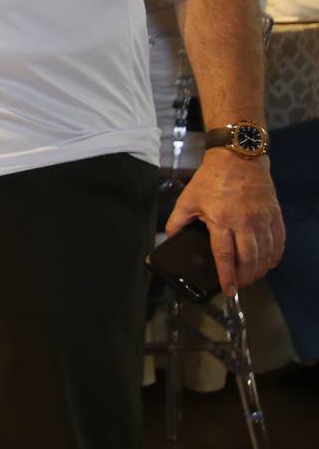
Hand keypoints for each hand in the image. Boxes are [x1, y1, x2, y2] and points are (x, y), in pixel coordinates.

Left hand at [167, 150, 285, 293]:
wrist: (238, 158)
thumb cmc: (211, 179)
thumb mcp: (187, 199)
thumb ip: (177, 221)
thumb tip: (169, 238)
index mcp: (221, 221)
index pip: (224, 256)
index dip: (227, 276)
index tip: (228, 290)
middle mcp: (244, 223)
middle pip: (249, 259)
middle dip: (246, 277)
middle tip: (241, 285)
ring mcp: (261, 219)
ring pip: (266, 253)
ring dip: (261, 269)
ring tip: (253, 277)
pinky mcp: (274, 214)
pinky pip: (279, 240)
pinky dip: (275, 255)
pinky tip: (269, 262)